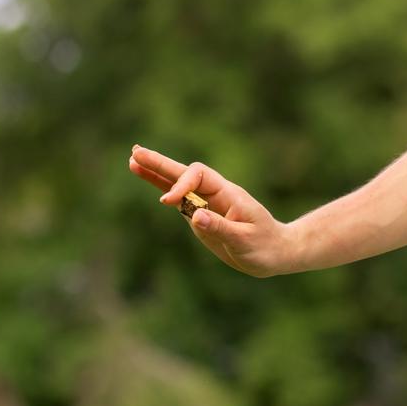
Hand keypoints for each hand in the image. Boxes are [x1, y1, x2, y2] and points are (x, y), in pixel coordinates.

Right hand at [128, 145, 295, 276]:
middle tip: (135, 152)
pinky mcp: (200, 215)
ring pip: (178, 182)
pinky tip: (144, 177)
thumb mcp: (244, 241)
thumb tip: (194, 215)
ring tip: (132, 160)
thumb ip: (220, 227)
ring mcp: (206, 203)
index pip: (198, 177)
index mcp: (228, 194)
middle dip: (160, 164)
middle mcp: (215, 193)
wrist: (274, 253)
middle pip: (184, 172)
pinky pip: (177, 200)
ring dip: (156, 172)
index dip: (180, 185)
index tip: (167, 202)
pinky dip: (161, 188)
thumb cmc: (264, 247)